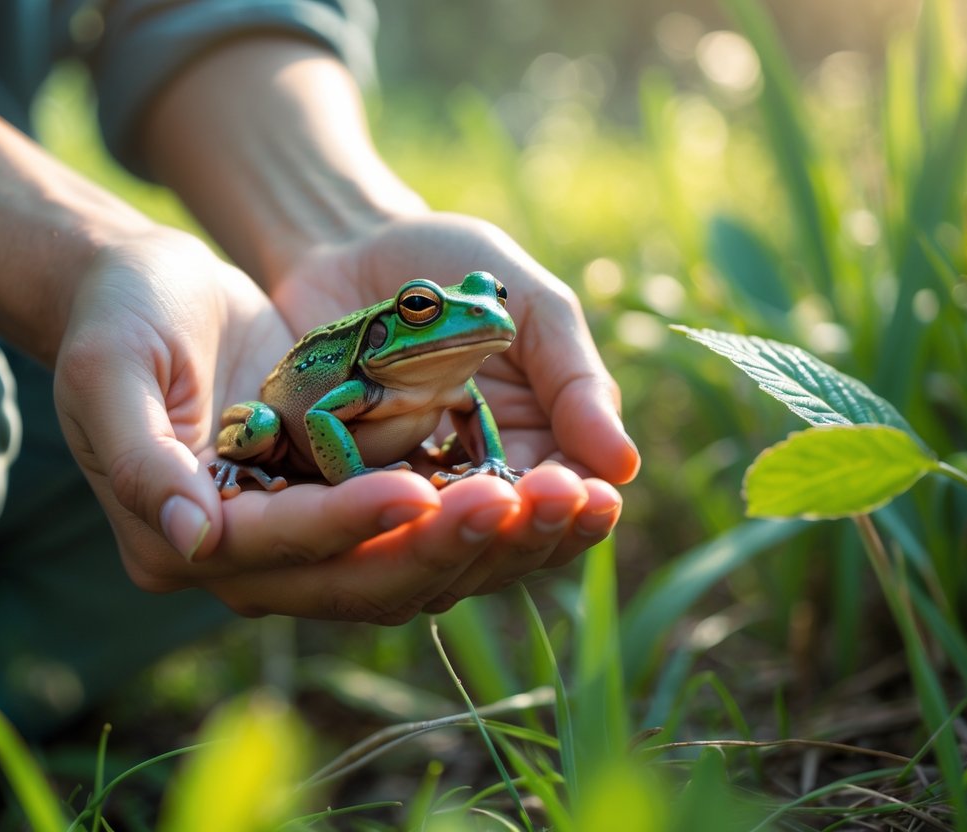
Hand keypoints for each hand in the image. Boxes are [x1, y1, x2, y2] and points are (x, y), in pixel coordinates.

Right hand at [54, 228, 566, 621]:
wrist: (146, 290)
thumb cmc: (116, 318)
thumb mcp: (108, 372)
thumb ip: (142, 458)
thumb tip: (193, 537)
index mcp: (178, 541)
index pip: (280, 548)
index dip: (350, 526)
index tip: (421, 492)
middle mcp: (247, 560)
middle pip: (359, 579)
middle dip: (444, 546)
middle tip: (523, 503)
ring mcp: (303, 536)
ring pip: (407, 567)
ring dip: (489, 543)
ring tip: (569, 500)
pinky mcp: (347, 501)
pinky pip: (423, 526)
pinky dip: (485, 515)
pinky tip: (552, 487)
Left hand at [266, 211, 640, 606]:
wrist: (346, 247)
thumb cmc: (451, 270)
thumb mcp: (532, 309)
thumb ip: (574, 381)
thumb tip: (626, 466)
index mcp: (534, 453)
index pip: (567, 506)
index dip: (578, 508)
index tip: (587, 494)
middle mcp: (472, 489)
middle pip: (509, 543)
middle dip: (528, 528)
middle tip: (540, 500)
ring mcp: (405, 496)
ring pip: (442, 551)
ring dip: (465, 535)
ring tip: (481, 504)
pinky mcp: (339, 489)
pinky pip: (364, 520)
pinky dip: (387, 516)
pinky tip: (406, 498)